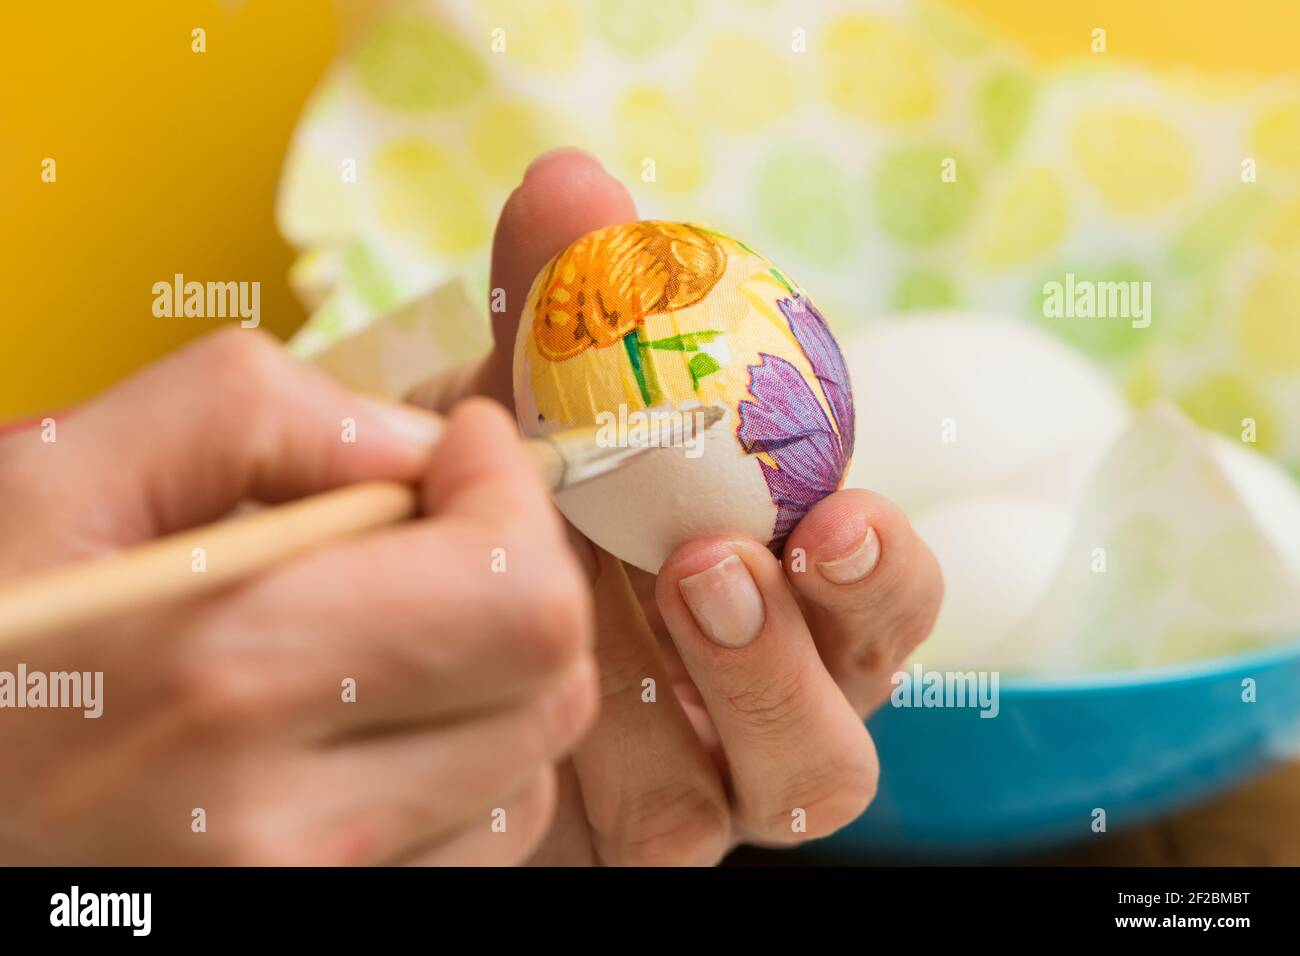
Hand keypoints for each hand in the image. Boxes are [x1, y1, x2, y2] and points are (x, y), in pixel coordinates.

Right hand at [0, 330, 597, 864]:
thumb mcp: (58, 480)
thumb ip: (252, 415)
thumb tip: (420, 446)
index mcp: (229, 679)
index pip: (520, 598)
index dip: (512, 501)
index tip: (459, 457)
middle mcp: (288, 827)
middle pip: (551, 689)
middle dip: (513, 583)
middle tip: (427, 541)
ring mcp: (310, 903)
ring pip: (525, 777)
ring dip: (487, 688)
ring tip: (369, 648)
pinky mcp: (318, 934)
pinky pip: (472, 851)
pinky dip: (452, 777)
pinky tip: (353, 735)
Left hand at [414, 149, 944, 863]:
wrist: (394, 612)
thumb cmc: (503, 498)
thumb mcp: (528, 405)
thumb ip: (563, 309)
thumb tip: (570, 181)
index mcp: (779, 588)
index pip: (878, 590)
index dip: (882, 563)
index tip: (838, 510)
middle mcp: (763, 697)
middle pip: (859, 703)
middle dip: (818, 640)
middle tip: (729, 559)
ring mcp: (700, 783)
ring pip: (792, 787)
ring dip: (744, 701)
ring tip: (661, 610)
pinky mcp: (626, 844)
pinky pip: (666, 838)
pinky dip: (622, 771)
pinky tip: (550, 709)